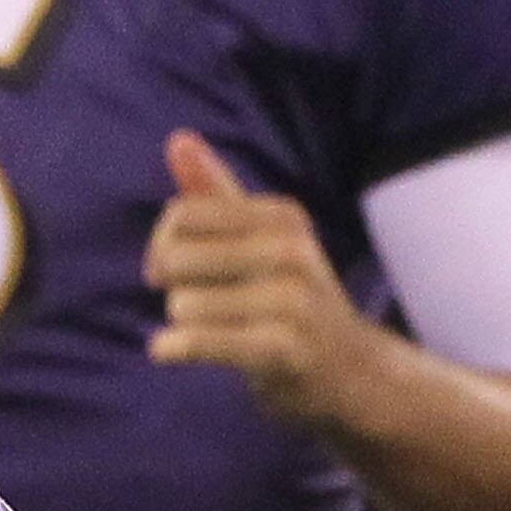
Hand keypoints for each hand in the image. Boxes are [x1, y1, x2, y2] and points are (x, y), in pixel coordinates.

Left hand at [145, 133, 383, 435]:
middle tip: (198, 305)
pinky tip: (169, 351)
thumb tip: (178, 139)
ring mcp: (290, 300)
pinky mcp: (281, 349)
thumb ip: (215, 193)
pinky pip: (197, 340)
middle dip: (172, 287)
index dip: (161, 245)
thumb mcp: (260, 239)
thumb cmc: (289, 300)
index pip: (181, 215)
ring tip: (217, 331)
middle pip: (176, 257)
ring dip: (182, 325)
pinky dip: (172, 348)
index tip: (171, 270)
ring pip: (182, 304)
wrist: (349, 371)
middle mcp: (291, 250)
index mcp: (282, 216)